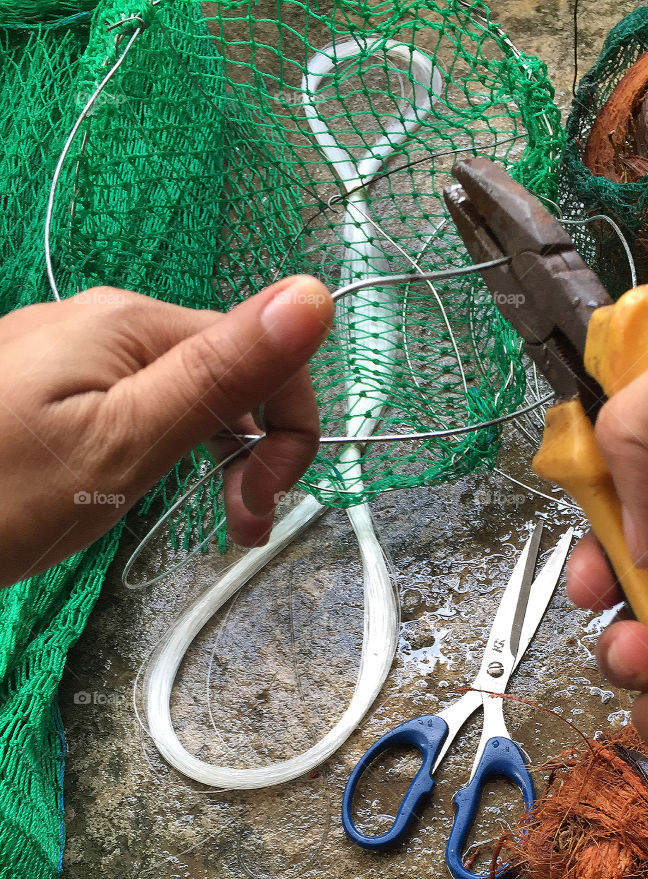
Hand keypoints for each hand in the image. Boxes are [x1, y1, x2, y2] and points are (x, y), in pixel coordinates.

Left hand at [0, 275, 333, 585]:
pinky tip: (145, 487)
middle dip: (255, 448)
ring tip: (208, 520)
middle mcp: (105, 322)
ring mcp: (72, 353)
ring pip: (185, 389)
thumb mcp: (125, 444)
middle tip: (238, 527)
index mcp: (132, 326)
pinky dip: (166, 449)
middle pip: (227, 369)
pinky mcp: (48, 385)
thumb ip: (220, 371)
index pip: (263, 353)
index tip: (262, 503)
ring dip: (216, 454)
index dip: (287, 431)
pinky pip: (138, 403)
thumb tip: (312, 295)